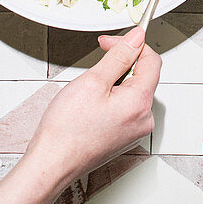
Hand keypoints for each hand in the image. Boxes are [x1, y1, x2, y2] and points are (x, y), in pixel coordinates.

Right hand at [0, 28, 160, 203]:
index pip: (151, 61)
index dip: (131, 45)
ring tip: (88, 93)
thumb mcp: (93, 81)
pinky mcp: (124, 137)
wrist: (51, 165)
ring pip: (132, 92)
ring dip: (113, 83)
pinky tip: (91, 107)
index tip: (110, 43)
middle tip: (94, 68)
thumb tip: (136, 39)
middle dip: (120, 65)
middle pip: (143, 76)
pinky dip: (111, 100)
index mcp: (140, 103)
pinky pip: (125, 108)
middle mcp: (143, 118)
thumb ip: (119, 56)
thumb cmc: (66, 131)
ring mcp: (135, 130)